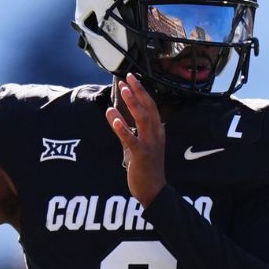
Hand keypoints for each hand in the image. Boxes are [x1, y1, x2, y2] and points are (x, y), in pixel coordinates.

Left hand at [106, 74, 165, 205]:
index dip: (142, 91)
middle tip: (128, 77)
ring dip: (133, 104)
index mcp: (157, 131)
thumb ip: (124, 130)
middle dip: (138, 91)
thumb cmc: (145, 168)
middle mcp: (156, 135)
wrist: (153, 191)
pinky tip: (113, 118)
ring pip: (142, 119)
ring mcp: (150, 145)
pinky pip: (131, 139)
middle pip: (149, 108)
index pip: (151, 106)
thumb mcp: (135, 146)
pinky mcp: (141, 155)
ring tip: (124, 90)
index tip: (132, 79)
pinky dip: (122, 128)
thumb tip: (111, 113)